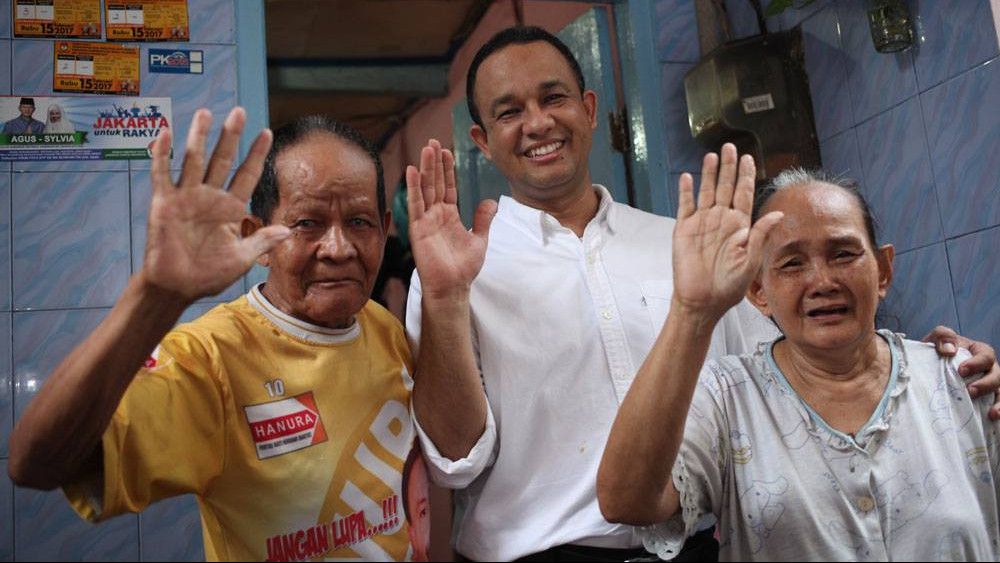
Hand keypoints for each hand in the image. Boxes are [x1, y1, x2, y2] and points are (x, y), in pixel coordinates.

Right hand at [141, 108, 289, 301]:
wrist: (177, 287)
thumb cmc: (208, 275)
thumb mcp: (242, 258)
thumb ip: (262, 241)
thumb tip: (288, 230)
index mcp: (230, 208)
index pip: (247, 174)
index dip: (256, 154)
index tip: (267, 132)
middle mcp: (209, 197)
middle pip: (222, 159)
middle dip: (230, 136)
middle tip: (239, 111)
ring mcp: (186, 197)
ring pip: (194, 160)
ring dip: (199, 137)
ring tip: (206, 114)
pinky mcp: (164, 203)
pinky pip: (162, 174)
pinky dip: (162, 154)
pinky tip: (165, 134)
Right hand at [406, 139, 496, 299]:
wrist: (454, 286)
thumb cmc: (463, 267)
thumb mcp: (479, 239)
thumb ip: (483, 219)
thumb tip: (492, 201)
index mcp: (449, 215)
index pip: (448, 187)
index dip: (447, 169)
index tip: (447, 151)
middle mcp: (436, 215)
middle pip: (435, 183)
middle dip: (435, 162)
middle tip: (433, 141)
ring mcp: (426, 221)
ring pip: (425, 189)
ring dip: (425, 169)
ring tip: (426, 149)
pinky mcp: (418, 229)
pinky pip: (415, 205)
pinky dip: (413, 188)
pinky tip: (412, 170)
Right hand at [671, 144, 782, 318]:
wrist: (703, 300)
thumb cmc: (729, 286)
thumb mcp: (751, 261)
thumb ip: (761, 235)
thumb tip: (778, 214)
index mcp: (740, 226)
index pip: (743, 194)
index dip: (745, 176)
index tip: (749, 158)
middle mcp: (721, 221)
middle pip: (725, 187)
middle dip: (728, 167)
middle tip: (730, 147)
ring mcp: (702, 223)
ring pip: (706, 192)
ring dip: (709, 174)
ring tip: (712, 155)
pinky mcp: (684, 230)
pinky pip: (685, 206)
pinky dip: (686, 191)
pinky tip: (687, 178)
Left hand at [923, 325, 999, 419]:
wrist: (928, 369)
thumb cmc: (936, 353)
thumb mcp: (935, 340)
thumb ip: (942, 336)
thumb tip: (949, 350)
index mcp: (978, 351)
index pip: (985, 355)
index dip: (976, 363)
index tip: (961, 371)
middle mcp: (988, 368)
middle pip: (997, 375)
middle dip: (986, 384)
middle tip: (970, 391)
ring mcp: (989, 385)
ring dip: (999, 402)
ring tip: (992, 413)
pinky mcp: (986, 399)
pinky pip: (998, 404)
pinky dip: (999, 410)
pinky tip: (993, 418)